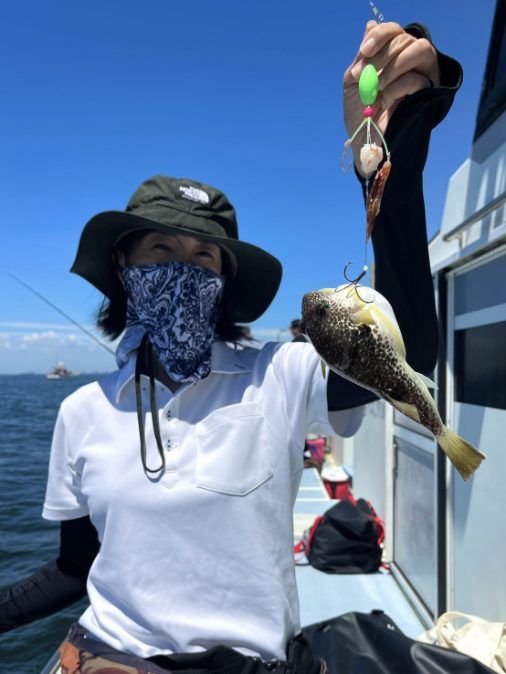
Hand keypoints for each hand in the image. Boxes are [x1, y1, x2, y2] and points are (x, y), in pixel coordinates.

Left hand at [343, 21, 439, 175]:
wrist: (365, 142)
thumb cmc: (359, 113)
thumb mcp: (354, 81)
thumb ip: (363, 57)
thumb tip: (370, 25)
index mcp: (391, 55)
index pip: (394, 31)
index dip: (380, 35)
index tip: (364, 51)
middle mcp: (409, 61)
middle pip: (405, 39)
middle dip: (382, 55)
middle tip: (364, 75)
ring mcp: (422, 75)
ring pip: (419, 50)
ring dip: (393, 67)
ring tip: (377, 88)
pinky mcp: (428, 93)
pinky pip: (417, 79)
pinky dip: (396, 89)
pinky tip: (386, 102)